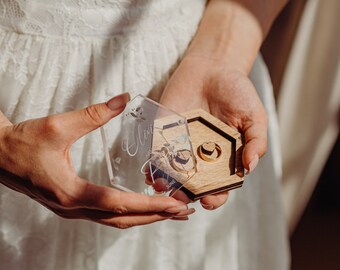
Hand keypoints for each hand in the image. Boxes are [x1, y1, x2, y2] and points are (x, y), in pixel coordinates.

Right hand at [0, 93, 193, 228]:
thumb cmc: (22, 143)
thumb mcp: (58, 125)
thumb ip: (93, 114)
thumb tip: (123, 99)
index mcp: (71, 192)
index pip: (119, 203)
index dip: (149, 205)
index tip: (173, 204)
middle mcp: (73, 207)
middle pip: (122, 219)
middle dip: (155, 217)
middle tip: (182, 212)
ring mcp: (71, 210)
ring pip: (115, 221)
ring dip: (144, 218)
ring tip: (169, 212)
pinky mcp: (72, 205)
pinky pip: (106, 215)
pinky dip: (128, 213)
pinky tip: (141, 206)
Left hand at [160, 55, 267, 209]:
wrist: (212, 67)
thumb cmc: (236, 92)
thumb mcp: (253, 116)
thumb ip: (255, 141)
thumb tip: (250, 167)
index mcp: (224, 159)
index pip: (219, 186)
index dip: (214, 197)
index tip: (207, 201)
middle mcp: (202, 157)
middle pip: (192, 184)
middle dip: (185, 194)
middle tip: (179, 197)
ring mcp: (182, 146)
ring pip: (172, 173)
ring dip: (165, 183)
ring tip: (161, 186)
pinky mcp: (165, 133)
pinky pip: (157, 151)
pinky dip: (152, 162)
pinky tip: (149, 169)